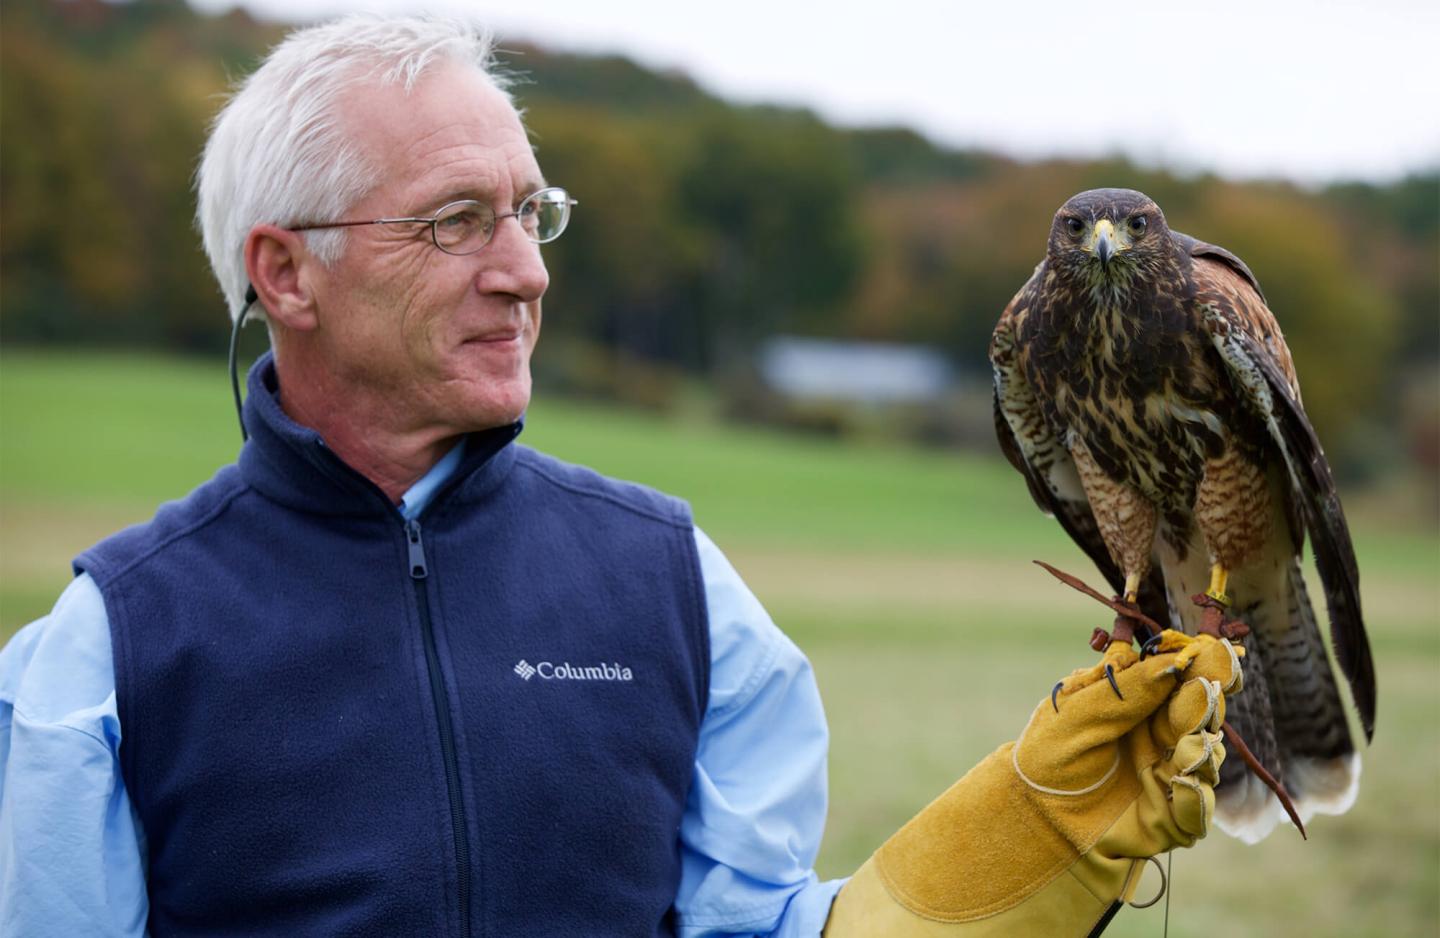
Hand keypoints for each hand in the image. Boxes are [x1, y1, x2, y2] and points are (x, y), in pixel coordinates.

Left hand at [824, 632, 1243, 936]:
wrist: (1032, 814)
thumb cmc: (1048, 757)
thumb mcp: (1078, 714)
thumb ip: (1125, 691)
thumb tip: (1172, 660)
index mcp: (1141, 702)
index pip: (1184, 676)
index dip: (1203, 664)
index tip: (1210, 651)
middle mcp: (1163, 734)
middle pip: (1204, 713)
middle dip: (1208, 702)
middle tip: (1204, 692)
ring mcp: (1170, 775)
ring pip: (1207, 757)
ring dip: (1204, 748)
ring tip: (1192, 742)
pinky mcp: (1171, 817)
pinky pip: (1197, 809)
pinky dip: (1195, 798)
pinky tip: (1183, 783)